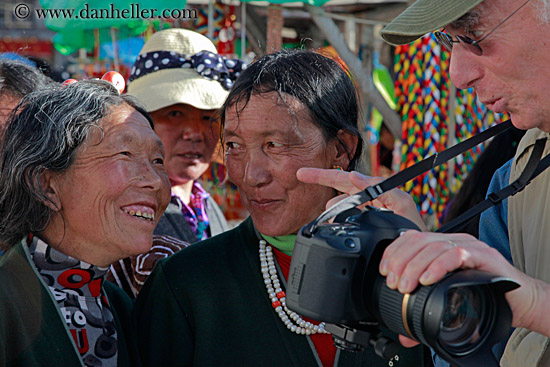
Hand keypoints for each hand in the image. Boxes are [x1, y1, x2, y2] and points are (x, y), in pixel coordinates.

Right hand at [296, 168, 425, 229]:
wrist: (416, 256)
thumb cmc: (413, 229)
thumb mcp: (401, 203)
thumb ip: (380, 188)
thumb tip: (354, 176)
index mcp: (374, 191)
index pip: (344, 178)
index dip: (323, 175)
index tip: (303, 174)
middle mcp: (367, 200)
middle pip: (337, 188)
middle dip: (320, 181)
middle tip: (300, 175)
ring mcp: (363, 214)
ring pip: (337, 207)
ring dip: (330, 209)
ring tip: (326, 216)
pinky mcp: (361, 229)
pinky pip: (342, 221)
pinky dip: (334, 221)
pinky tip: (331, 225)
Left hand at [380, 231, 549, 339]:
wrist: (520, 301)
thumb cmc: (484, 296)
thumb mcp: (448, 300)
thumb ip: (425, 312)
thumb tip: (403, 334)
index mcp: (443, 246)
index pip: (411, 238)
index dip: (394, 252)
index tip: (384, 271)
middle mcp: (454, 242)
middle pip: (419, 240)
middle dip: (400, 261)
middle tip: (394, 283)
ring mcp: (469, 246)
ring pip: (434, 246)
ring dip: (415, 266)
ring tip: (406, 285)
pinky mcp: (484, 256)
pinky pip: (456, 254)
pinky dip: (438, 266)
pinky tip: (428, 279)